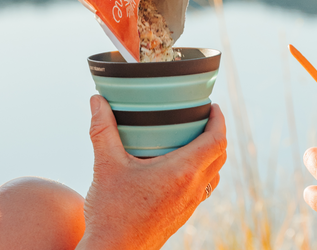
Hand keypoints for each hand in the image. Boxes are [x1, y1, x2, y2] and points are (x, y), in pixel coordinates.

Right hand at [77, 95, 226, 249]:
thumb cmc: (111, 212)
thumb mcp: (106, 165)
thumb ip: (102, 129)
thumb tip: (96, 100)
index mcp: (182, 172)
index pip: (217, 141)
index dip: (219, 120)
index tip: (213, 106)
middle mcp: (192, 189)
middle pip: (220, 156)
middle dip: (217, 133)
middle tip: (203, 118)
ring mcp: (189, 205)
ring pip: (214, 173)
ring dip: (211, 153)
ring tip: (194, 138)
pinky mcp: (182, 215)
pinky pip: (203, 188)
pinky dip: (202, 170)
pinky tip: (179, 167)